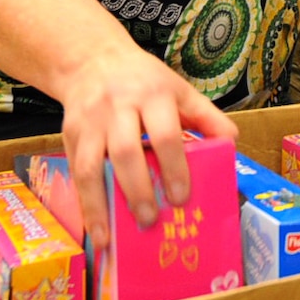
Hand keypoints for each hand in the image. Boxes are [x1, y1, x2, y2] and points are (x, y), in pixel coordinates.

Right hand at [58, 44, 236, 252]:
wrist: (92, 61)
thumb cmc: (144, 81)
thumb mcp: (178, 88)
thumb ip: (205, 115)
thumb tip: (231, 142)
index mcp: (153, 95)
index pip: (164, 133)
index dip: (173, 167)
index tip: (181, 197)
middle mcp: (118, 107)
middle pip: (125, 151)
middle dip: (138, 189)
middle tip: (151, 220)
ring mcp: (90, 122)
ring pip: (90, 166)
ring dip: (100, 204)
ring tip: (112, 237)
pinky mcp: (68, 136)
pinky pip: (75, 173)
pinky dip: (83, 204)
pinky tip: (94, 229)